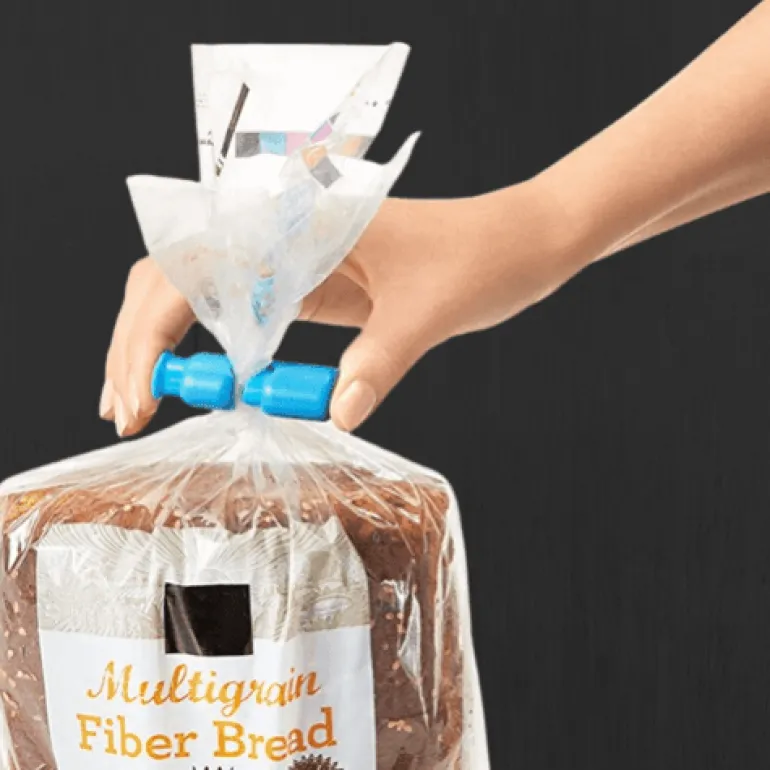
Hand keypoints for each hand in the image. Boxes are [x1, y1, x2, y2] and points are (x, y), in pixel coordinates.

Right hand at [101, 180, 585, 435]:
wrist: (517, 241)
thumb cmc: (480, 257)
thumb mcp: (430, 311)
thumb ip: (379, 361)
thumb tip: (334, 416)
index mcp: (301, 218)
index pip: (191, 263)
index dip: (150, 330)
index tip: (141, 393)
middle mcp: (284, 228)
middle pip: (175, 273)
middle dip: (139, 340)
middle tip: (128, 411)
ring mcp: (292, 253)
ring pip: (198, 287)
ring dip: (161, 340)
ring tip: (142, 399)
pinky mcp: (308, 278)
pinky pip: (239, 305)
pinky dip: (208, 343)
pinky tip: (202, 380)